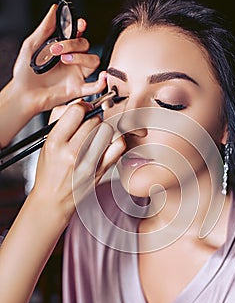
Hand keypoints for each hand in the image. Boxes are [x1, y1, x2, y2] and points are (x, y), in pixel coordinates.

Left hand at [0, 3, 103, 146]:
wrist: (23, 94)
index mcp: (62, 49)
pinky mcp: (77, 89)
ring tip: (65, 60)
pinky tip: (101, 77)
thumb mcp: (32, 45)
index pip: (78, 35)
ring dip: (82, 58)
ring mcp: (76, 74)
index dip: (81, 27)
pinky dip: (102, 82)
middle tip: (56, 49)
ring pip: (93, 61)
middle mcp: (72, 61)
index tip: (79, 24)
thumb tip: (54, 10)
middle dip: (73, 44)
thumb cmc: (25, 73)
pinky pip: (95, 87)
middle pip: (86, 45)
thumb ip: (45, 28)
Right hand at [31, 100, 124, 220]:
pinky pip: (119, 146)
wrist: (54, 199)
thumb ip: (60, 120)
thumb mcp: (47, 143)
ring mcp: (89, 163)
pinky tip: (108, 143)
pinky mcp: (102, 170)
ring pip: (107, 130)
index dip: (82, 106)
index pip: (76, 111)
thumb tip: (79, 104)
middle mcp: (72, 153)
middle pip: (94, 120)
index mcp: (55, 143)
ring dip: (104, 129)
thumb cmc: (49, 171)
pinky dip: (116, 140)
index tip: (83, 109)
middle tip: (89, 125)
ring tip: (97, 135)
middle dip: (93, 119)